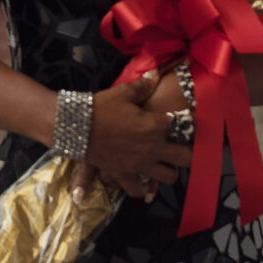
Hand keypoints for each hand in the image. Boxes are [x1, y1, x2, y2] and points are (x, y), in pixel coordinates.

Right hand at [67, 72, 191, 204]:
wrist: (75, 126)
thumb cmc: (101, 107)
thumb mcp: (123, 93)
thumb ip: (142, 86)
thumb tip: (155, 72)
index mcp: (156, 125)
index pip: (182, 124)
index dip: (185, 122)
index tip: (184, 120)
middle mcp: (153, 147)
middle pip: (185, 158)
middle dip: (186, 153)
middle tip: (180, 149)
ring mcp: (140, 164)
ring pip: (169, 177)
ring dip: (169, 172)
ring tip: (164, 165)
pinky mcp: (124, 175)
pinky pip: (138, 189)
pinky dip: (141, 189)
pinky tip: (142, 184)